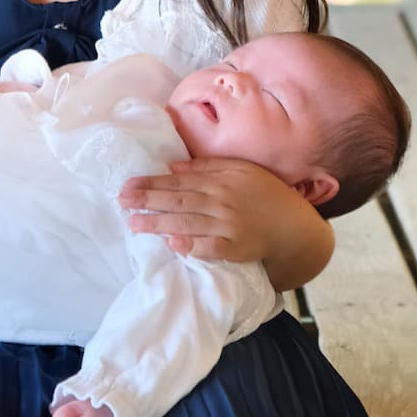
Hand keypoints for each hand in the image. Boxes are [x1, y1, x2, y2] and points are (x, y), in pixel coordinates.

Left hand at [118, 157, 332, 289]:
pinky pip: (210, 248)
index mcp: (221, 180)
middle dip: (147, 201)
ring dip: (158, 224)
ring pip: (188, 224)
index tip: (128, 185)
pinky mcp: (237, 249)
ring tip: (134, 224)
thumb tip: (173, 167)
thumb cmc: (265, 194)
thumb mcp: (240, 169)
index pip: (179, 182)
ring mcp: (230, 226)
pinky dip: (191, 246)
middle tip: (122, 202)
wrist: (294, 226)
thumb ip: (206, 167)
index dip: (152, 183)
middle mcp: (222, 201)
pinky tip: (172, 244)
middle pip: (178, 201)